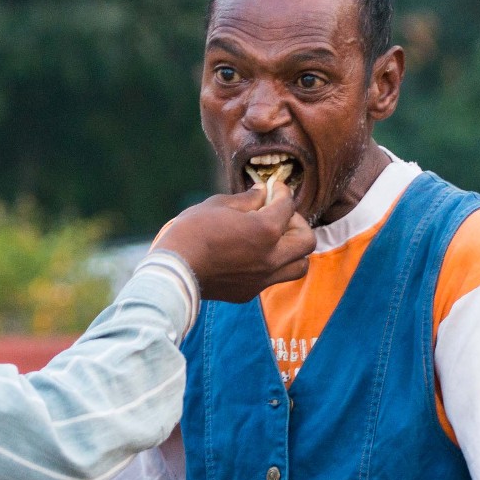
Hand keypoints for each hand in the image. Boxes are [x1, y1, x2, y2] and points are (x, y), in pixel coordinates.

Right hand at [151, 185, 312, 302]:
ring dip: (293, 250)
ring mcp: (263, 278)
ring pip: (299, 265)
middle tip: (279, 215)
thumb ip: (246, 199)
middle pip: (306, 239)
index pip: (287, 206)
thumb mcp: (217, 205)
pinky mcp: (250, 292)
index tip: (274, 187)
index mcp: (266, 230)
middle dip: (296, 222)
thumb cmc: (191, 232)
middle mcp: (272, 257)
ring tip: (276, 241)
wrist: (172, 271)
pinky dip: (273, 265)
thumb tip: (262, 192)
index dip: (281, 191)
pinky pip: (274, 278)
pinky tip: (254, 256)